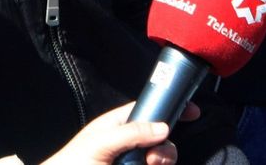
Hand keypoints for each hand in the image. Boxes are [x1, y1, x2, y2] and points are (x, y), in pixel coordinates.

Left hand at [38, 102, 178, 164]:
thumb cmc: (73, 163)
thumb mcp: (100, 143)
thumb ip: (131, 132)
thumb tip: (163, 127)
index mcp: (117, 125)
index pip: (148, 110)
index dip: (169, 107)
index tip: (192, 111)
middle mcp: (129, 143)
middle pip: (162, 138)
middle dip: (165, 147)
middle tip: (152, 159)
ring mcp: (133, 161)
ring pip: (162, 158)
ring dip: (162, 161)